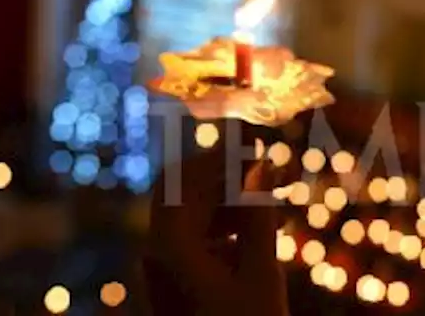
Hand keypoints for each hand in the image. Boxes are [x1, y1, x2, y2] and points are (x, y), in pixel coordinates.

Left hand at [142, 134, 287, 315]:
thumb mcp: (261, 272)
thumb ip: (259, 215)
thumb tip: (259, 166)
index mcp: (170, 245)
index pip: (186, 176)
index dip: (219, 154)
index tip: (254, 139)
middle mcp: (156, 252)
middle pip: (182, 192)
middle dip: (221, 174)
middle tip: (262, 162)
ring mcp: (161, 270)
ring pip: (188, 215)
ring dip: (225, 199)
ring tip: (268, 196)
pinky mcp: (172, 284)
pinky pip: (192, 239)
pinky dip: (221, 226)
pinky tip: (254, 228)